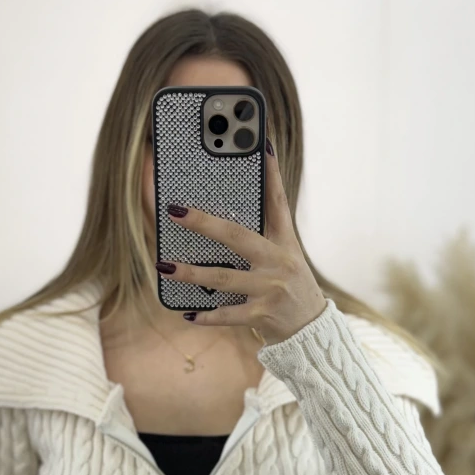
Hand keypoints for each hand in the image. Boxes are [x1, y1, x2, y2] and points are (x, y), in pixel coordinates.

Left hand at [156, 138, 327, 345]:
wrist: (311, 330)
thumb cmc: (288, 286)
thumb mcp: (283, 256)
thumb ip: (258, 237)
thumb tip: (217, 218)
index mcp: (284, 241)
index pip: (278, 201)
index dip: (271, 172)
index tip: (262, 145)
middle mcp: (279, 261)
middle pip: (238, 236)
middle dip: (204, 223)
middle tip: (175, 211)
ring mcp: (271, 288)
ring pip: (224, 277)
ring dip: (191, 273)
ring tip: (163, 266)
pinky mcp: (264, 314)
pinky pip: (228, 314)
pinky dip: (207, 315)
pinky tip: (187, 313)